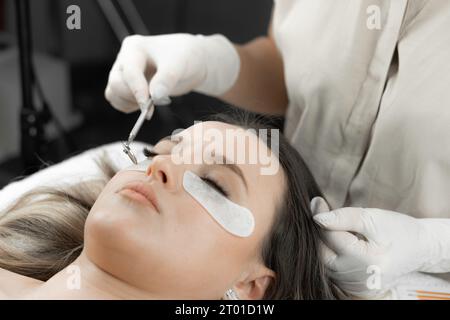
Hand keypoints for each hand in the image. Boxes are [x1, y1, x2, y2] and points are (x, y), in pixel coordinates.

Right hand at [104, 33, 239, 112]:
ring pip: (113, 93)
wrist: (191, 61)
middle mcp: (125, 58)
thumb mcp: (179, 64)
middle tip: (153, 105)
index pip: (130, 72)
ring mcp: (123, 72)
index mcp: (134, 47)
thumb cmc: (185, 56)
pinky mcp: (126, 85)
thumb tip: (154, 96)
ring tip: (151, 102)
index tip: (146, 105)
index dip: (137, 90)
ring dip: (129, 103)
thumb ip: (166, 79)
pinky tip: (146, 104)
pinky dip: (129, 106)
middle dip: (134, 97)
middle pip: (116, 83)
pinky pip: (118, 100)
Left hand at [310, 200, 449, 297]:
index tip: (317, 201)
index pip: (331, 237)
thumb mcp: (373, 218)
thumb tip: (317, 218)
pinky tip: (336, 240)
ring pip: (323, 262)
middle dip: (319, 231)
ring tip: (331, 225)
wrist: (419, 249)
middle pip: (322, 252)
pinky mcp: (353, 288)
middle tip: (320, 211)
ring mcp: (355, 286)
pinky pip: (331, 269)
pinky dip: (330, 253)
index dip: (321, 217)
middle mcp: (359, 279)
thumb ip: (344, 217)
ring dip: (323, 242)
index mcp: (367, 261)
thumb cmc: (398, 230)